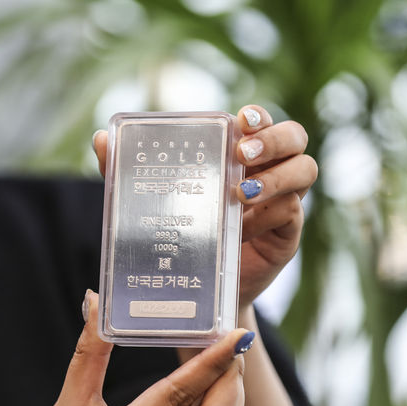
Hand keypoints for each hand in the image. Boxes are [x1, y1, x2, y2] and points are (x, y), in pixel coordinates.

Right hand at [24, 290, 254, 405]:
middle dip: (232, 379)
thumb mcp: (69, 404)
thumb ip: (89, 353)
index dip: (210, 364)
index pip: (176, 396)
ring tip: (227, 364)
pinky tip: (216, 393)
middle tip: (234, 345)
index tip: (236, 337)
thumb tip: (95, 301)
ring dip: (232, 398)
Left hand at [92, 106, 317, 311]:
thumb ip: (129, 171)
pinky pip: (293, 213)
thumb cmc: (181, 234)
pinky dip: (270, 214)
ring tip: (240, 193)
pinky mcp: (287, 232)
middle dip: (275, 139)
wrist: (199, 289)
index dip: (258, 116)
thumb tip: (101, 138)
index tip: (239, 120)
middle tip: (242, 154)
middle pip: (295, 138)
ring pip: (305, 171)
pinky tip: (241, 228)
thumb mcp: (157, 201)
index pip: (260, 122)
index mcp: (239, 155)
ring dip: (277, 177)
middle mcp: (267, 171)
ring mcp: (281, 201)